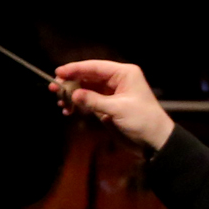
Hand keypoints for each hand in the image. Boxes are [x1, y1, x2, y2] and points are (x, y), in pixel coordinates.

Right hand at [51, 59, 175, 151]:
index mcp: (124, 74)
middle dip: (71, 83)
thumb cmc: (142, 120)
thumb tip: (73, 94)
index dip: (76, 69)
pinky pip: (89, 101)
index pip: (95, 67)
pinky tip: (69, 110)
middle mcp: (117, 80)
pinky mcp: (108, 106)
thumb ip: (94, 100)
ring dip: (72, 95)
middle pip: (88, 77)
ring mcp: (111, 93)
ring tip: (61, 103)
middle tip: (54, 89)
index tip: (58, 73)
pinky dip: (78, 104)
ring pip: (86, 89)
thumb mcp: (118, 109)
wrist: (154, 141)